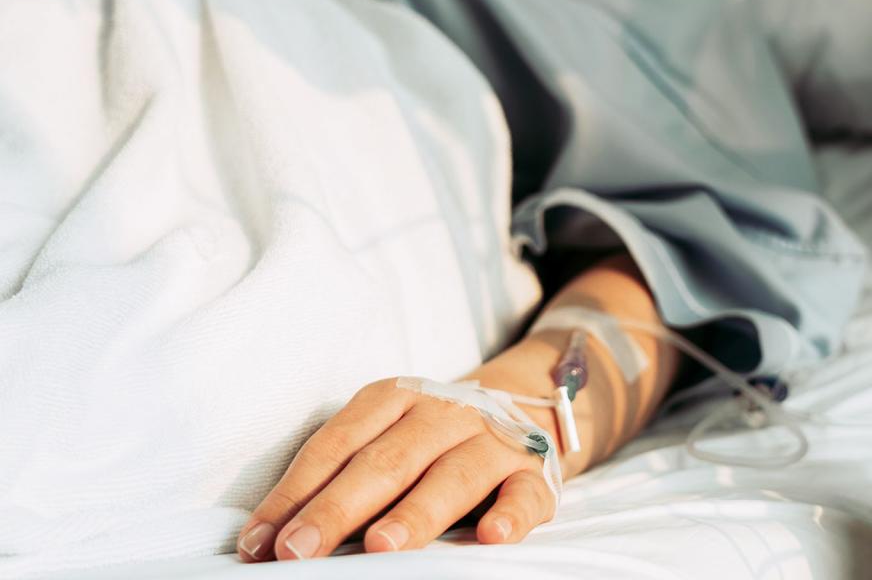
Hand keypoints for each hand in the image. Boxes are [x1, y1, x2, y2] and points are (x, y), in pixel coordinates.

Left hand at [236, 377, 555, 560]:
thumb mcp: (386, 435)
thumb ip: (339, 477)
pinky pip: (524, 494)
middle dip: (338, 509)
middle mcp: (442, 413)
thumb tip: (273, 537)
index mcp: (394, 399)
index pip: (335, 444)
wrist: (523, 404)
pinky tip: (492, 536)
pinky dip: (511, 514)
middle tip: (299, 550)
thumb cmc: (431, 437)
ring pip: (453, 476)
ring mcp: (491, 441)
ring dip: (416, 513)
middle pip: (386, 461)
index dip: (296, 492)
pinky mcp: (533, 473)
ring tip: (382, 546)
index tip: (260, 542)